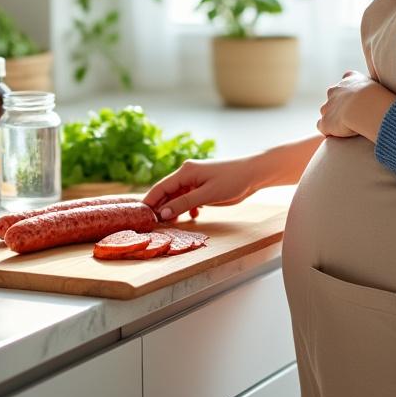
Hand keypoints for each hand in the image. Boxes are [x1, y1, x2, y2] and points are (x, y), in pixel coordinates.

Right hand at [142, 156, 261, 221]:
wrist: (254, 174)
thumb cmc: (232, 181)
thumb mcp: (206, 195)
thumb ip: (183, 204)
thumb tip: (162, 213)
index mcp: (185, 172)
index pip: (160, 187)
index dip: (150, 201)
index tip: (141, 216)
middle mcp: (187, 174)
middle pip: (167, 192)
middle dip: (161, 207)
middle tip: (154, 224)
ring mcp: (196, 180)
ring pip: (178, 196)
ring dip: (174, 209)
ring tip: (171, 224)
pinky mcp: (204, 186)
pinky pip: (189, 198)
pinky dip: (188, 207)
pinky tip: (193, 216)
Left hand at [317, 71, 395, 140]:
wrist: (364, 106)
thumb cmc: (378, 97)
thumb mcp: (382, 86)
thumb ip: (381, 89)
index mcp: (349, 79)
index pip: (346, 81)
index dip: (351, 91)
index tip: (358, 99)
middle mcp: (335, 90)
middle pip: (333, 97)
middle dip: (339, 105)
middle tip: (352, 116)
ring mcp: (328, 106)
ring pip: (326, 112)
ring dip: (334, 119)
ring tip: (347, 128)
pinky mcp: (325, 122)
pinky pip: (322, 127)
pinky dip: (329, 131)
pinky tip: (340, 136)